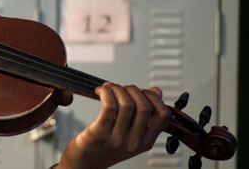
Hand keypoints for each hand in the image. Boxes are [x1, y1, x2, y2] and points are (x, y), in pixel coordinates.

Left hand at [55, 83, 170, 168]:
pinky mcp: (99, 134)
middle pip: (144, 106)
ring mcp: (117, 139)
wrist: (85, 162)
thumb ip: (144, 114)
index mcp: (145, 142)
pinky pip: (108, 106)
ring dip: (117, 89)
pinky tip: (101, 92)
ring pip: (126, 104)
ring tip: (108, 89)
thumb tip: (157, 91)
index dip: (154, 98)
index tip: (142, 91)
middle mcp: (133, 143)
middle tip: (121, 88)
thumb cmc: (105, 146)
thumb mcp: (130, 133)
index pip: (163, 116)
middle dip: (132, 89)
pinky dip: (106, 93)